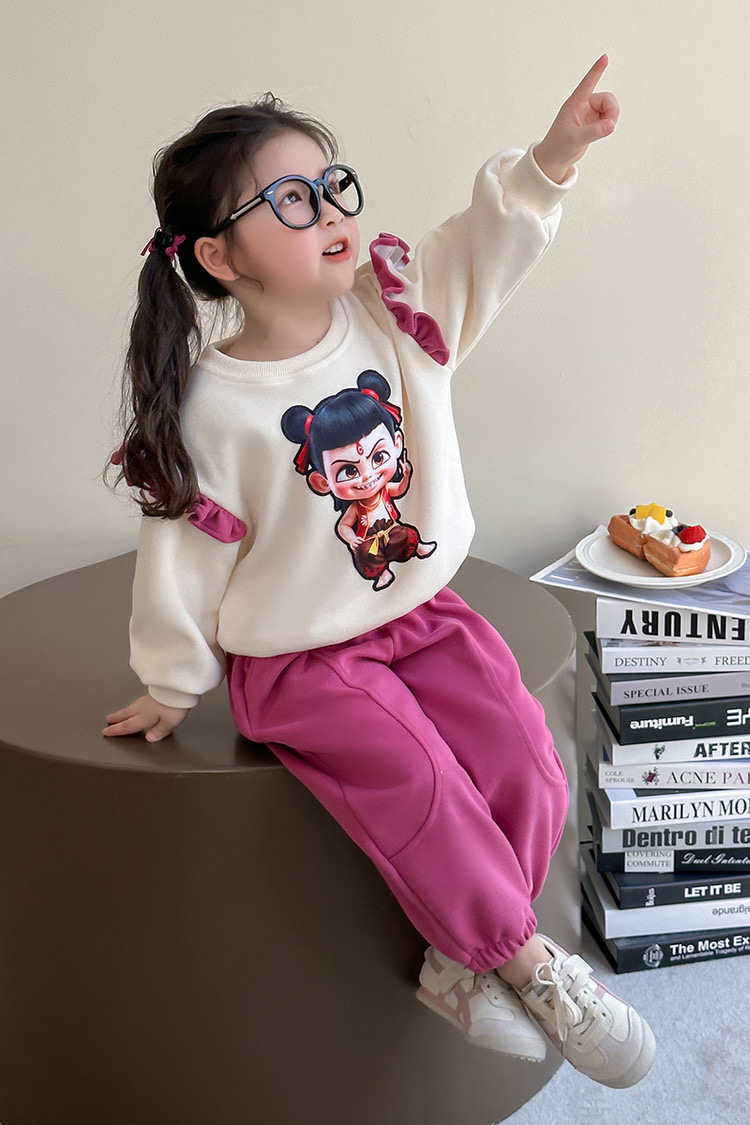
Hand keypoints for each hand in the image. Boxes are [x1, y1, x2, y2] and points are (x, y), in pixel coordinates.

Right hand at [103, 695, 189, 742]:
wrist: (180, 683)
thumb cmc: (175, 703)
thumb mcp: (169, 722)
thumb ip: (159, 731)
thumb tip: (150, 738)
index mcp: (145, 715)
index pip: (128, 725)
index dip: (117, 730)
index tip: (107, 731)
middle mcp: (145, 706)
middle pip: (127, 713)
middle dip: (117, 718)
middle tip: (108, 720)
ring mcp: (149, 697)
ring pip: (133, 705)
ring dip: (124, 710)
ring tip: (119, 713)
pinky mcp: (156, 691)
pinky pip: (141, 699)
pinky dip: (136, 703)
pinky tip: (139, 703)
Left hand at [533, 54, 619, 183]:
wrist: (555, 159)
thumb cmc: (558, 147)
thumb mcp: (575, 139)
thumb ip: (593, 132)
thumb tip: (611, 125)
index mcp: (574, 104)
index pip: (587, 84)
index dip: (596, 71)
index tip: (604, 57)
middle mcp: (583, 105)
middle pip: (607, 99)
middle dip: (612, 111)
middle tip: (609, 126)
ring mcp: (590, 113)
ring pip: (610, 108)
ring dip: (611, 119)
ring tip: (603, 131)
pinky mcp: (594, 122)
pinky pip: (609, 118)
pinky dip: (609, 125)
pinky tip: (601, 132)